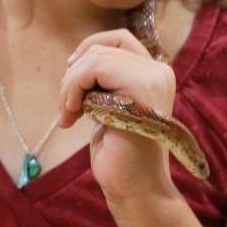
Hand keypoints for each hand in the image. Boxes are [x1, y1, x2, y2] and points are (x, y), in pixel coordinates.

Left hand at [59, 28, 177, 199]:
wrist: (134, 188)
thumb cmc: (119, 152)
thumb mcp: (110, 105)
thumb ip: (105, 79)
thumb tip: (75, 59)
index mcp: (155, 73)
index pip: (117, 38)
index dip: (88, 50)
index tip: (70, 73)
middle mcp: (160, 72)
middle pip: (100, 49)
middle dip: (73, 76)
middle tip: (66, 108)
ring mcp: (154, 81)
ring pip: (94, 58)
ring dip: (70, 86)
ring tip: (68, 115)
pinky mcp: (142, 92)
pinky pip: (94, 70)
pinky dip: (73, 90)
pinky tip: (72, 117)